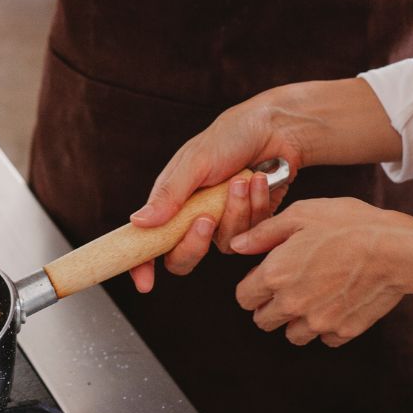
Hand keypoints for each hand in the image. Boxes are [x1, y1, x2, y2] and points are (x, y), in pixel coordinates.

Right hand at [126, 98, 304, 292]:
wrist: (275, 130)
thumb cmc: (229, 138)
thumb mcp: (195, 161)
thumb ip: (169, 194)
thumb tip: (137, 223)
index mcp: (171, 202)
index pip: (148, 242)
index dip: (142, 264)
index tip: (144, 283)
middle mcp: (193, 217)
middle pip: (183, 257)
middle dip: (194, 243)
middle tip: (205, 219)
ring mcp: (222, 223)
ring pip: (223, 244)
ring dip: (235, 211)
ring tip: (242, 179)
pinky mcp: (251, 224)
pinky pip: (251, 235)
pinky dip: (256, 205)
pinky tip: (259, 181)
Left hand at [232, 197, 412, 346]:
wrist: (396, 249)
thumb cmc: (349, 225)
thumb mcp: (301, 214)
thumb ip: (263, 233)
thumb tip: (237, 245)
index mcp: (275, 275)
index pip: (243, 297)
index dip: (251, 285)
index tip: (266, 275)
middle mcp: (292, 304)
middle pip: (263, 321)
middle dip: (269, 305)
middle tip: (288, 285)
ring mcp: (319, 322)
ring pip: (293, 335)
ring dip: (296, 319)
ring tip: (313, 294)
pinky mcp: (344, 331)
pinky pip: (325, 338)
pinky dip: (326, 326)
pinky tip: (336, 302)